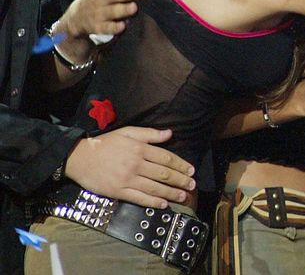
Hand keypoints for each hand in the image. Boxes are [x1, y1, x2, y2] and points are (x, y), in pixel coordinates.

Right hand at [65, 127, 195, 208]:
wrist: (79, 157)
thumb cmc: (105, 143)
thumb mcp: (128, 132)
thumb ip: (149, 133)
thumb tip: (170, 133)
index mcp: (140, 148)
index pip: (166, 158)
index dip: (181, 164)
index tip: (191, 170)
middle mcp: (136, 164)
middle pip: (163, 173)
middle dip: (180, 180)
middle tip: (192, 185)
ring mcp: (127, 179)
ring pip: (154, 187)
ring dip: (171, 192)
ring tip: (183, 196)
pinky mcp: (118, 191)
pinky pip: (139, 198)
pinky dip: (153, 202)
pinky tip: (163, 204)